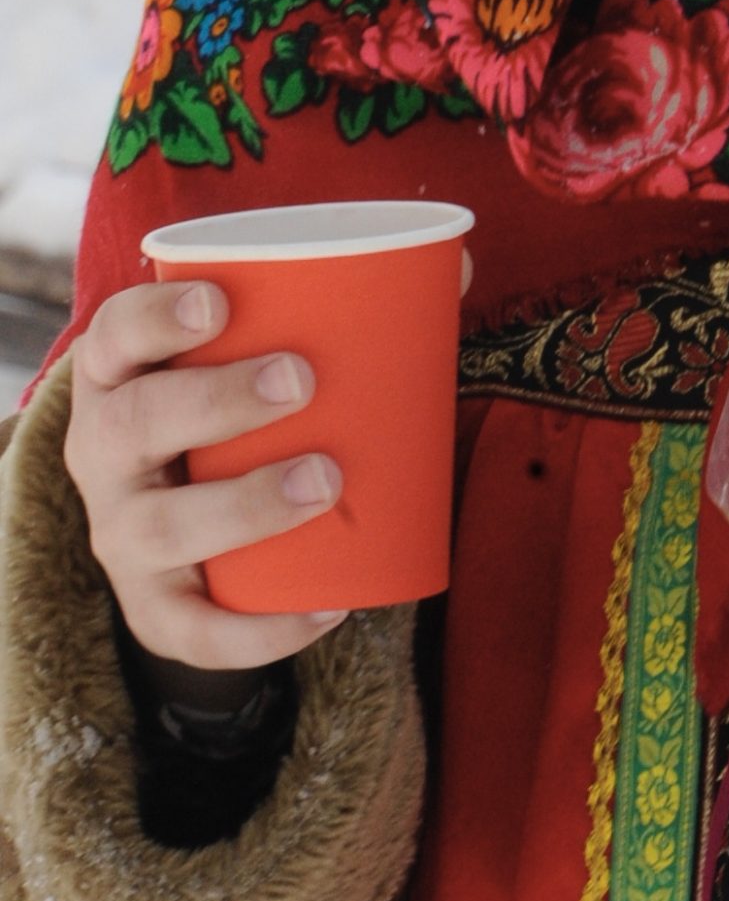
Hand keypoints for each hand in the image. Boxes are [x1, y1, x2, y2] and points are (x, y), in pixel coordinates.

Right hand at [64, 275, 350, 677]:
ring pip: (163, 528)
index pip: (114, 333)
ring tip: (325, 480)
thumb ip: (342, 306)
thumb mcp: (250, 353)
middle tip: (301, 379)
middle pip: (135, 425)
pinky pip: (193, 631)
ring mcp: (122, 534)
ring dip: (245, 505)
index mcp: (120, 374)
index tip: (222, 302)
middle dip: (217, 401)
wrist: (179, 518)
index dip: (156, 316)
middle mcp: (102, 453)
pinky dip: (258, 629)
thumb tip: (455, 269)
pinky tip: (325, 606)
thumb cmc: (230, 405)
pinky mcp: (152, 606)